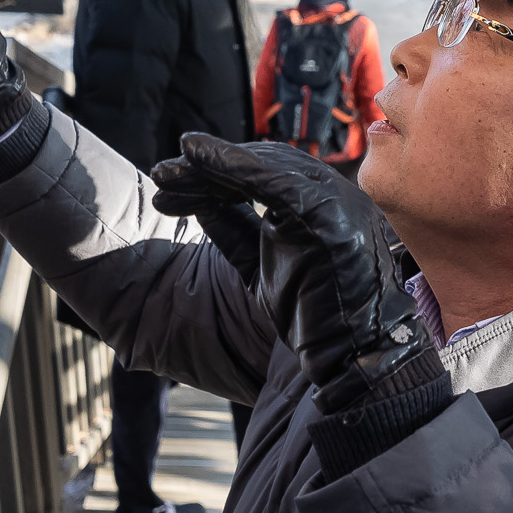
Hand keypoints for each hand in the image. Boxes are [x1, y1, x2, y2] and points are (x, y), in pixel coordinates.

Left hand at [150, 133, 434, 412]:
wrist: (352, 355)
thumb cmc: (312, 315)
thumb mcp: (260, 266)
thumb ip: (236, 232)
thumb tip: (201, 205)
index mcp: (317, 204)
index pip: (260, 176)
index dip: (211, 177)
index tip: (167, 187)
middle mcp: (330, 194)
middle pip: (259, 165)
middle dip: (204, 170)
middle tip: (159, 175)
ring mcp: (334, 201)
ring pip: (263, 167)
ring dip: (209, 165)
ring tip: (166, 172)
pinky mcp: (329, 213)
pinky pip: (276, 180)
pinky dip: (236, 164)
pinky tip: (199, 158)